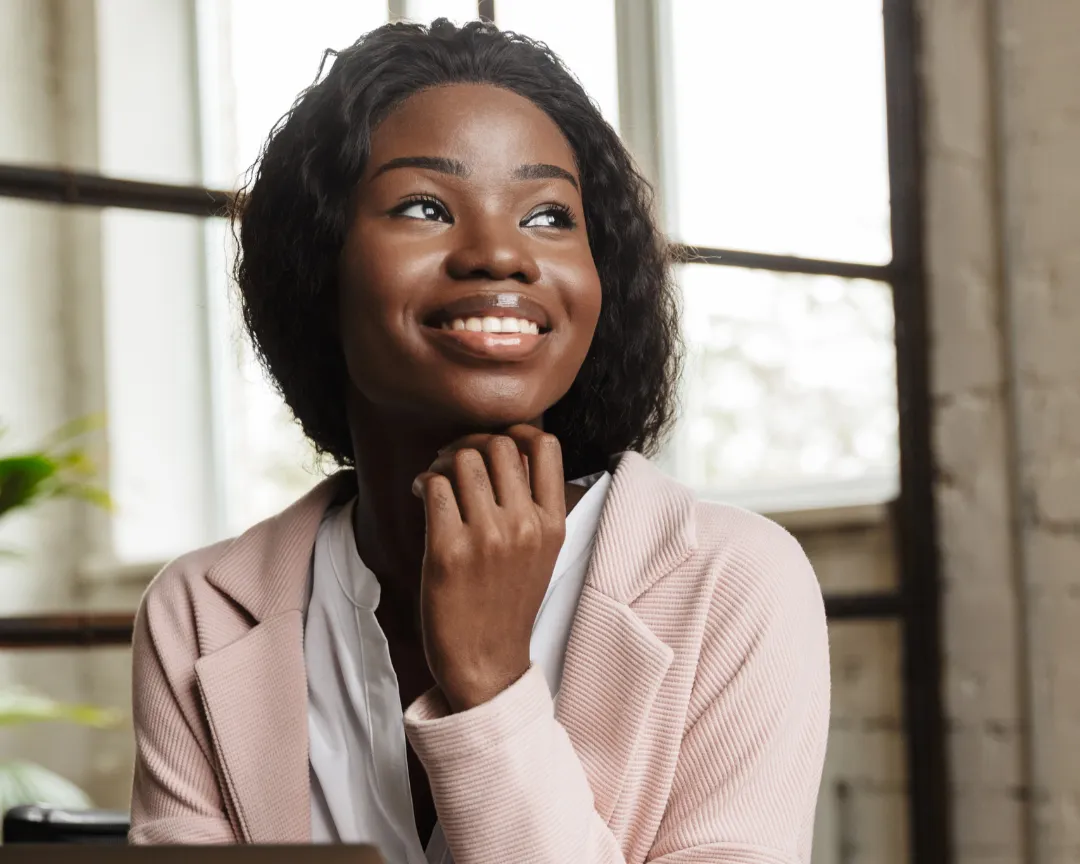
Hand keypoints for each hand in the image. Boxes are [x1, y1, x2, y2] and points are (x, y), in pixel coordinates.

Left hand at [411, 425, 566, 712]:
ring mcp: (488, 538)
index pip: (545, 445)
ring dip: (442, 462)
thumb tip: (503, 451)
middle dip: (470, 443)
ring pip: (463, 460)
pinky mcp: (450, 551)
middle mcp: (525, 526)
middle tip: (453, 462)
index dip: (515, 431)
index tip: (493, 443)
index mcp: (552, 523)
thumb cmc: (506, 604)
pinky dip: (422, 482)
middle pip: (498, 444)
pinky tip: (420, 495)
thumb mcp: (539, 553)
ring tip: (434, 481)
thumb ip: (530, 505)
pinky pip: (433, 487)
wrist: (487, 664)